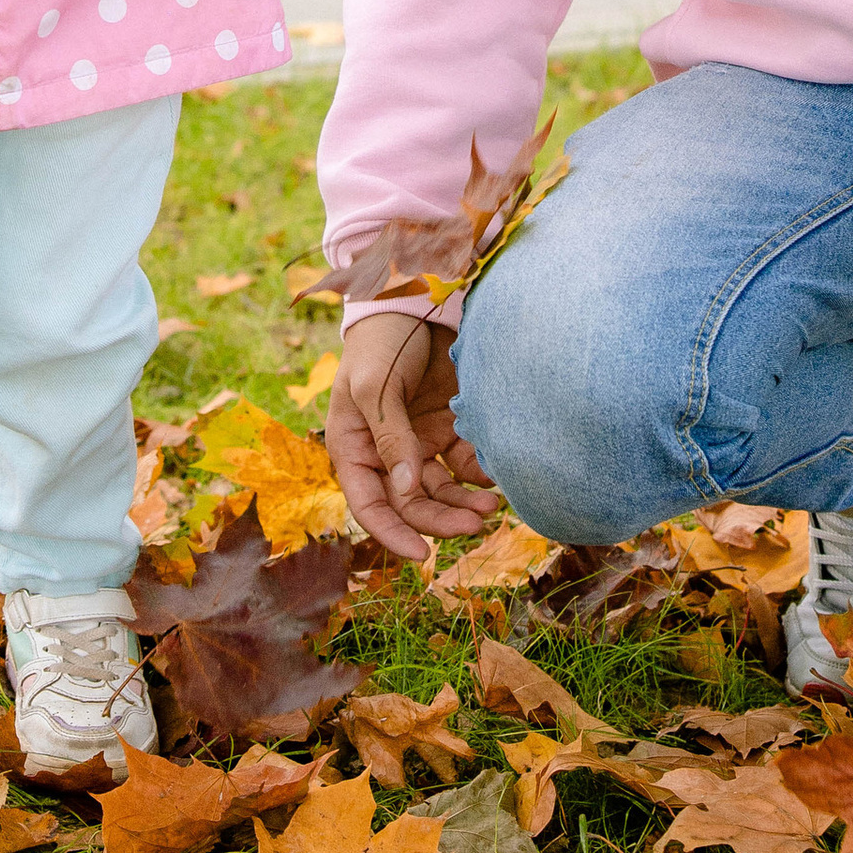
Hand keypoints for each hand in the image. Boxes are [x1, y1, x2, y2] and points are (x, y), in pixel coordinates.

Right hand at [327, 309, 503, 564]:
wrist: (418, 296)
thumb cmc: (382, 341)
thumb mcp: (375, 386)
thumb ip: (390, 439)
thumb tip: (407, 491)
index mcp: (355, 447)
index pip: (369, 504)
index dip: (392, 533)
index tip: (421, 556)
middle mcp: (387, 452)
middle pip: (412, 504)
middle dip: (442, 520)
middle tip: (476, 524)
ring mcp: (419, 440)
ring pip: (442, 490)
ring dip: (464, 504)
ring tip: (492, 506)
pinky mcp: (449, 426)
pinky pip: (465, 463)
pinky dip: (480, 475)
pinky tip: (497, 477)